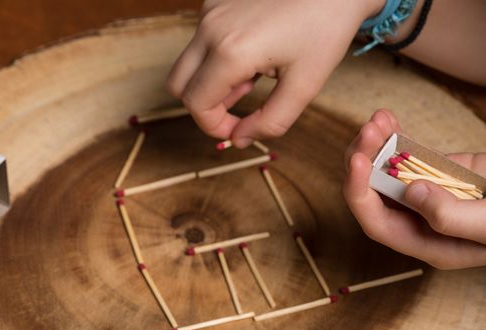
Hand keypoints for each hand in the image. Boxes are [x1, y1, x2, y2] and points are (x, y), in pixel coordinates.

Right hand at [167, 0, 383, 147]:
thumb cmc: (325, 29)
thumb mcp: (304, 86)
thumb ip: (270, 122)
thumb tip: (239, 140)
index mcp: (231, 52)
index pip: (196, 104)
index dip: (213, 127)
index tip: (238, 130)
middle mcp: (211, 29)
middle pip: (179, 85)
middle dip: (205, 106)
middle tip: (240, 108)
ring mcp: (210, 12)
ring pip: (188, 64)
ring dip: (212, 82)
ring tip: (253, 77)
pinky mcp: (215, 2)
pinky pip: (200, 43)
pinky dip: (217, 60)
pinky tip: (252, 54)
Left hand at [343, 109, 485, 268]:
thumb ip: (451, 217)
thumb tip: (410, 192)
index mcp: (424, 241)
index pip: (376, 222)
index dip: (359, 193)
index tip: (358, 161)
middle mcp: (416, 219)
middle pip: (371, 193)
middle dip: (362, 160)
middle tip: (370, 130)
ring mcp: (423, 193)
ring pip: (381, 171)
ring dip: (373, 144)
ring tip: (379, 120)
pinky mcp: (433, 171)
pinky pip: (404, 155)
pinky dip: (393, 137)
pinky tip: (387, 119)